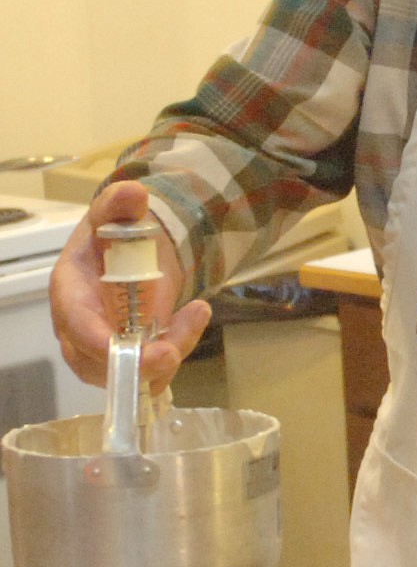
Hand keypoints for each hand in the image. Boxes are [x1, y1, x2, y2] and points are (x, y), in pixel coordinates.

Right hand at [49, 179, 210, 393]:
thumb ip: (118, 204)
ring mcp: (104, 351)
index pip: (78, 329)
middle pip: (103, 364)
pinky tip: (195, 318)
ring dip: (169, 354)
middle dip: (142, 364)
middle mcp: (80, 330)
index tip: (136, 352)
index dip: (102, 346)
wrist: (132, 252)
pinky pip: (152, 373)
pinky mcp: (130, 359)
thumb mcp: (114, 215)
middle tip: (175, 349)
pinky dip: (177, 350)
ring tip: (197, 315)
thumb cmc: (114, 236)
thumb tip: (132, 191)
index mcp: (70, 294)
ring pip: (133, 375)